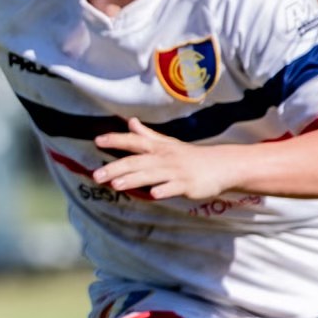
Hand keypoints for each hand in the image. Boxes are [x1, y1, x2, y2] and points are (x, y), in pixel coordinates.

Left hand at [92, 118, 234, 199]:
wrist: (221, 165)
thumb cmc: (190, 156)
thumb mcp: (168, 143)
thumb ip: (147, 135)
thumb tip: (130, 122)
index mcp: (158, 147)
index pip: (134, 141)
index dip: (116, 140)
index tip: (98, 140)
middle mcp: (164, 158)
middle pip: (137, 161)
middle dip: (116, 168)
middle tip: (96, 175)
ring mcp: (176, 171)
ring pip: (151, 175)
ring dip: (133, 179)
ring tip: (115, 185)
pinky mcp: (188, 185)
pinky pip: (174, 188)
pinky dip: (164, 190)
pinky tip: (153, 194)